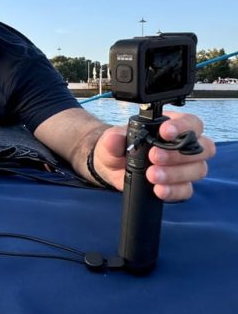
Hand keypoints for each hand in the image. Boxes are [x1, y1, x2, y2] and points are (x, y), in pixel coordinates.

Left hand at [94, 111, 214, 201]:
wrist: (112, 168)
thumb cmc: (119, 148)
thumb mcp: (111, 140)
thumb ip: (113, 139)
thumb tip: (114, 139)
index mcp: (172, 127)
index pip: (191, 123)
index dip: (183, 126)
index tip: (165, 132)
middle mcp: (184, 146)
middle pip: (201, 148)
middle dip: (178, 154)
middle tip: (154, 157)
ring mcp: (184, 167)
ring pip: (197, 170)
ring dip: (175, 174)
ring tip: (152, 175)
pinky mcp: (179, 185)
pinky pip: (186, 190)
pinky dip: (173, 191)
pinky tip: (159, 189)